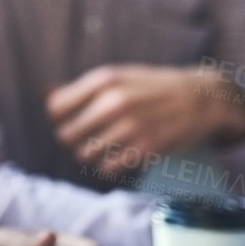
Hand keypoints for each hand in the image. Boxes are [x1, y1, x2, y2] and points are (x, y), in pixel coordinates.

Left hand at [45, 65, 244, 179]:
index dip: (60, 117)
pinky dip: (109, 165)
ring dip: (90, 153)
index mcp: (104, 80)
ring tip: (106, 144)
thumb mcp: (117, 77)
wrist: (201, 98)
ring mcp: (131, 127)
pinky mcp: (145, 149)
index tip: (72, 118)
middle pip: (66, 135)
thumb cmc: (151, 87)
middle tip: (89, 135)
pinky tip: (120, 154)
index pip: (55, 108)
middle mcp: (114, 102)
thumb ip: (80, 89)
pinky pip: (107, 168)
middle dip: (73, 138)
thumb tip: (43, 95)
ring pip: (84, 154)